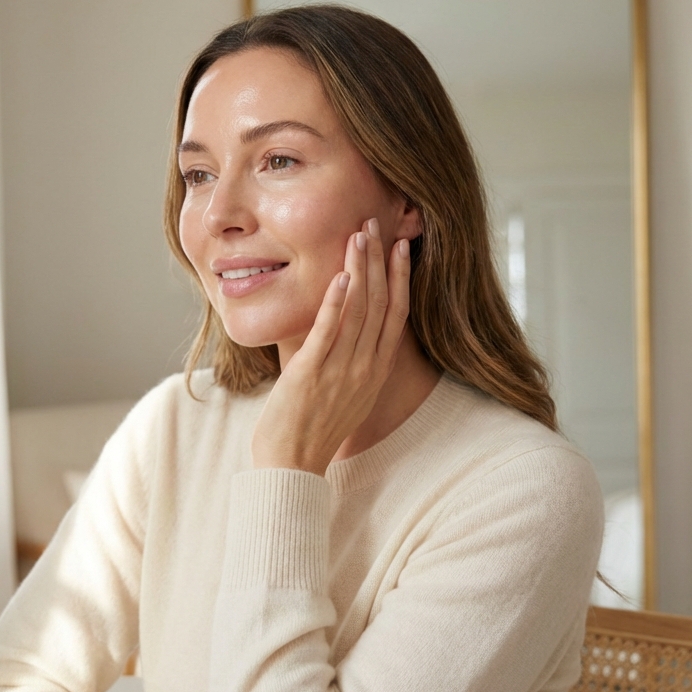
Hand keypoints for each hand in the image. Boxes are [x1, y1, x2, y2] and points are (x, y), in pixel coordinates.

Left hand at [252, 218, 411, 474]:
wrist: (290, 466)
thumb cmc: (310, 429)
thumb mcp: (344, 392)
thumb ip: (348, 360)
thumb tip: (343, 328)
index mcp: (375, 371)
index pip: (396, 314)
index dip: (400, 277)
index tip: (400, 247)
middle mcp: (365, 368)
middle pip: (380, 304)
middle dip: (379, 261)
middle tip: (375, 224)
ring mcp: (340, 371)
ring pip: (358, 311)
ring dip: (359, 270)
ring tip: (358, 236)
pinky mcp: (311, 374)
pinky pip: (329, 333)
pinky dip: (336, 304)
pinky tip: (340, 277)